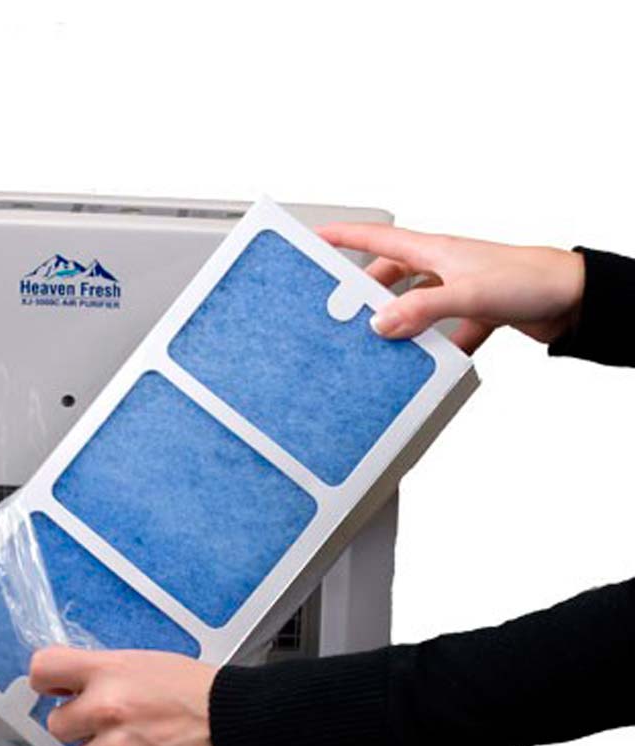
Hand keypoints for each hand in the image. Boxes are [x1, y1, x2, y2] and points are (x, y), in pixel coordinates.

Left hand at [29, 646, 228, 745]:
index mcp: (108, 671)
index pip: (44, 669)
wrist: (239, 722)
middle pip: (57, 724)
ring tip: (140, 742)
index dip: (46, 683)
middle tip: (112, 723)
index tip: (56, 691)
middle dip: (79, 727)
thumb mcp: (146, 663)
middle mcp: (106, 707)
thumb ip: (106, 674)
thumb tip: (74, 686)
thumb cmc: (199, 690)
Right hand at [317, 223, 585, 353]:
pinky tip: (432, 361)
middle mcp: (443, 266)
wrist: (575, 298)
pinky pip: (443, 331)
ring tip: (382, 342)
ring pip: (415, 305)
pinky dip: (436, 346)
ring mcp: (458, 289)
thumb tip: (379, 324)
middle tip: (343, 310)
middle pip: (391, 274)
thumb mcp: (467, 294)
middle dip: (366, 291)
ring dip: (402, 323)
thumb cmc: (529, 280)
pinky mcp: (474, 312)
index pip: (377, 237)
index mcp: (434, 250)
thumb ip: (421, 310)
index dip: (345, 236)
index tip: (316, 238)